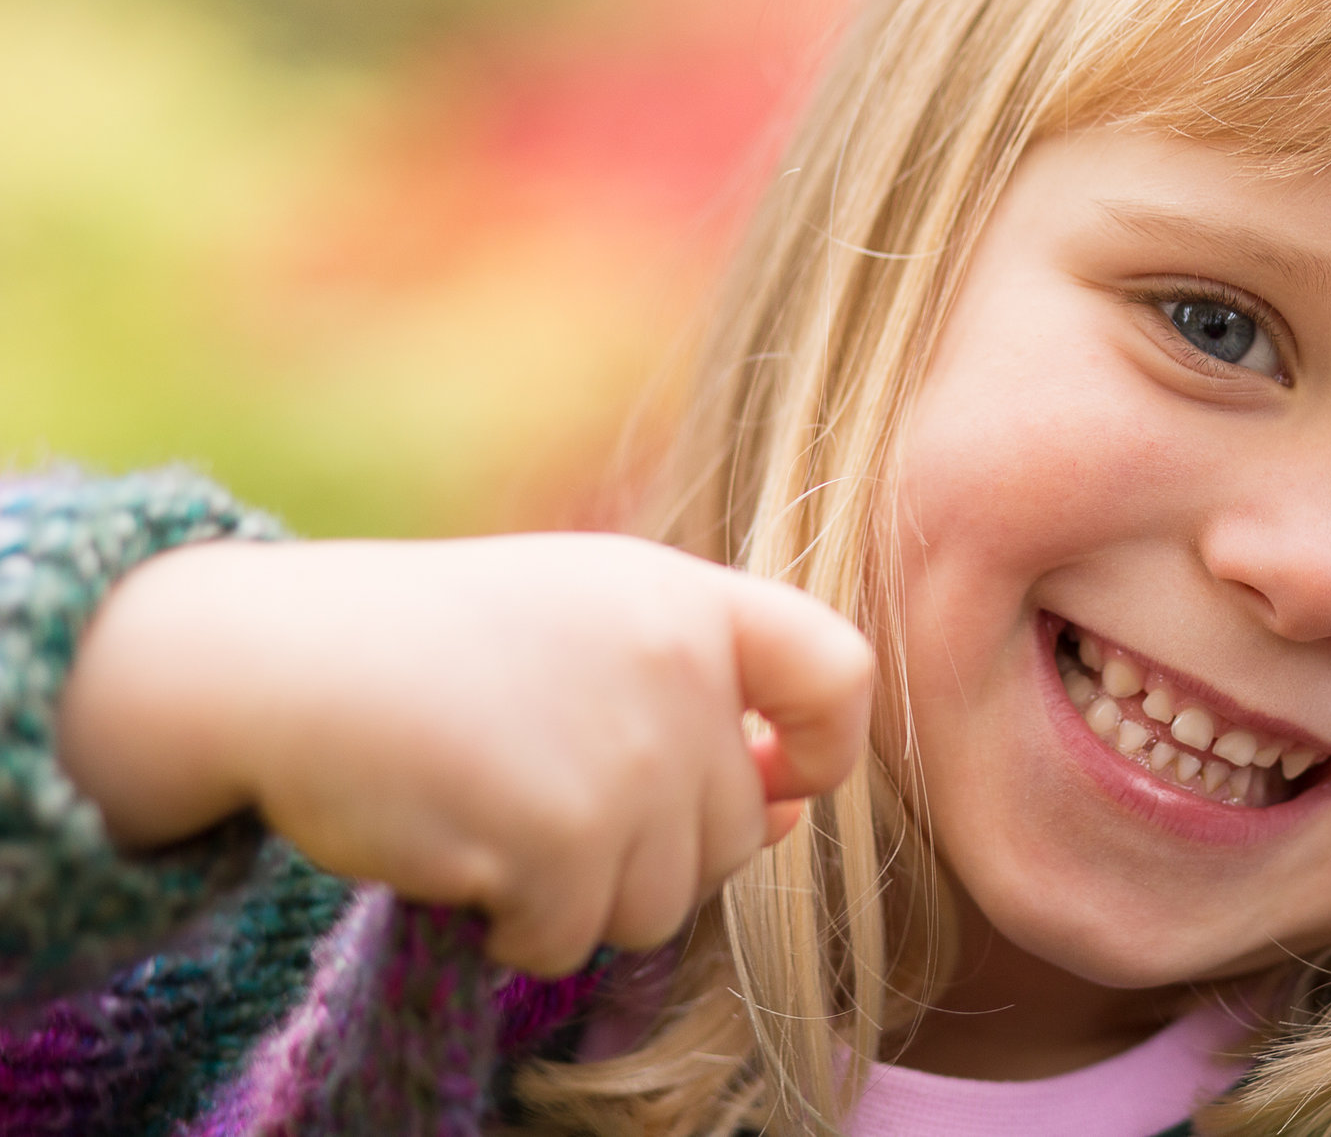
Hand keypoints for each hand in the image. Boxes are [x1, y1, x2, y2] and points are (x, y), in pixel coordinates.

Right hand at [56, 533, 872, 975]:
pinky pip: (571, 940)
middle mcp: (675, 670)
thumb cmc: (435, 648)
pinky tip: (461, 859)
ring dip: (579, 898)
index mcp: (686, 600)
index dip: (826, 748)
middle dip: (652, 852)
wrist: (281, 661)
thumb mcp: (584, 627)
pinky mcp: (560, 835)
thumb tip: (792, 811)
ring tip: (499, 820)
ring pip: (662, 903)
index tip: (773, 776)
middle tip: (551, 805)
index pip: (840, 672)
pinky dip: (513, 929)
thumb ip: (696, 704)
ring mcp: (625, 755)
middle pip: (739, 832)